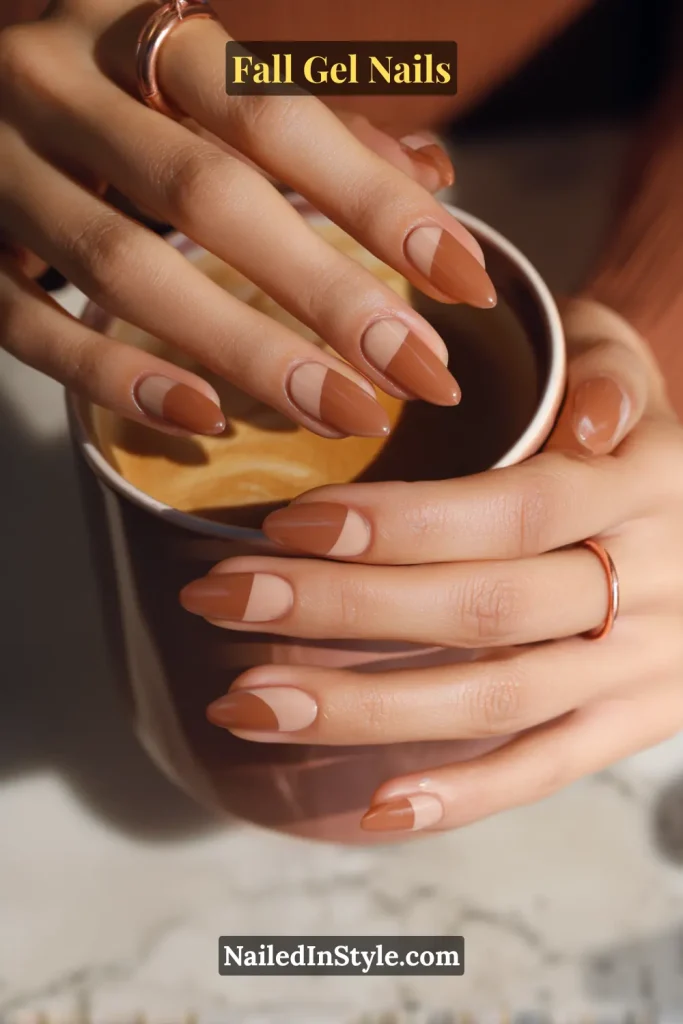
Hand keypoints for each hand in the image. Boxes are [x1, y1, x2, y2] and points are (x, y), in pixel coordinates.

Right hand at [0, 0, 490, 438]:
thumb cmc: (100, 89)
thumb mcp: (194, 76)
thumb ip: (311, 125)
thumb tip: (433, 173)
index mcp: (136, 30)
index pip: (274, 113)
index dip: (375, 200)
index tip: (464, 279)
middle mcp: (57, 83)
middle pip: (209, 197)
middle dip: (326, 293)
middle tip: (419, 373)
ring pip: (125, 270)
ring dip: (246, 350)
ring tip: (345, 412)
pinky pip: (33, 328)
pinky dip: (120, 377)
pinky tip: (208, 418)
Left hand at [180, 299, 682, 833]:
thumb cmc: (625, 422)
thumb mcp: (622, 364)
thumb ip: (605, 378)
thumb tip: (584, 419)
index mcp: (642, 484)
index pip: (510, 511)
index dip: (398, 525)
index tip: (285, 525)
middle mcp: (652, 582)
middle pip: (484, 608)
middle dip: (342, 610)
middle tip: (221, 600)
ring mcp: (645, 666)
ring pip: (500, 699)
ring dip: (366, 708)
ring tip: (247, 703)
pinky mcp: (636, 723)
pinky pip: (550, 770)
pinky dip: (464, 796)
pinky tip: (373, 808)